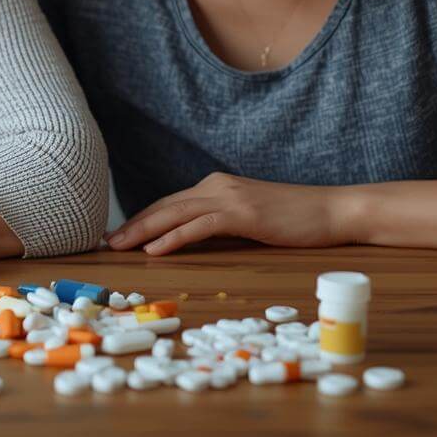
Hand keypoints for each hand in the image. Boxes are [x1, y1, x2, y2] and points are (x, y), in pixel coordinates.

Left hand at [104, 172, 349, 254]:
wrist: (330, 210)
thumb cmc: (292, 219)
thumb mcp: (248, 218)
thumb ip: (219, 223)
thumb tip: (190, 240)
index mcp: (216, 186)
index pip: (169, 203)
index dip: (141, 219)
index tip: (117, 234)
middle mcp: (217, 186)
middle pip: (164, 206)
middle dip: (132, 225)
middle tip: (105, 242)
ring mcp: (229, 197)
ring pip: (175, 213)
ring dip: (143, 231)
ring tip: (119, 246)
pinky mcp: (243, 213)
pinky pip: (200, 226)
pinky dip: (174, 237)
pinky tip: (155, 250)